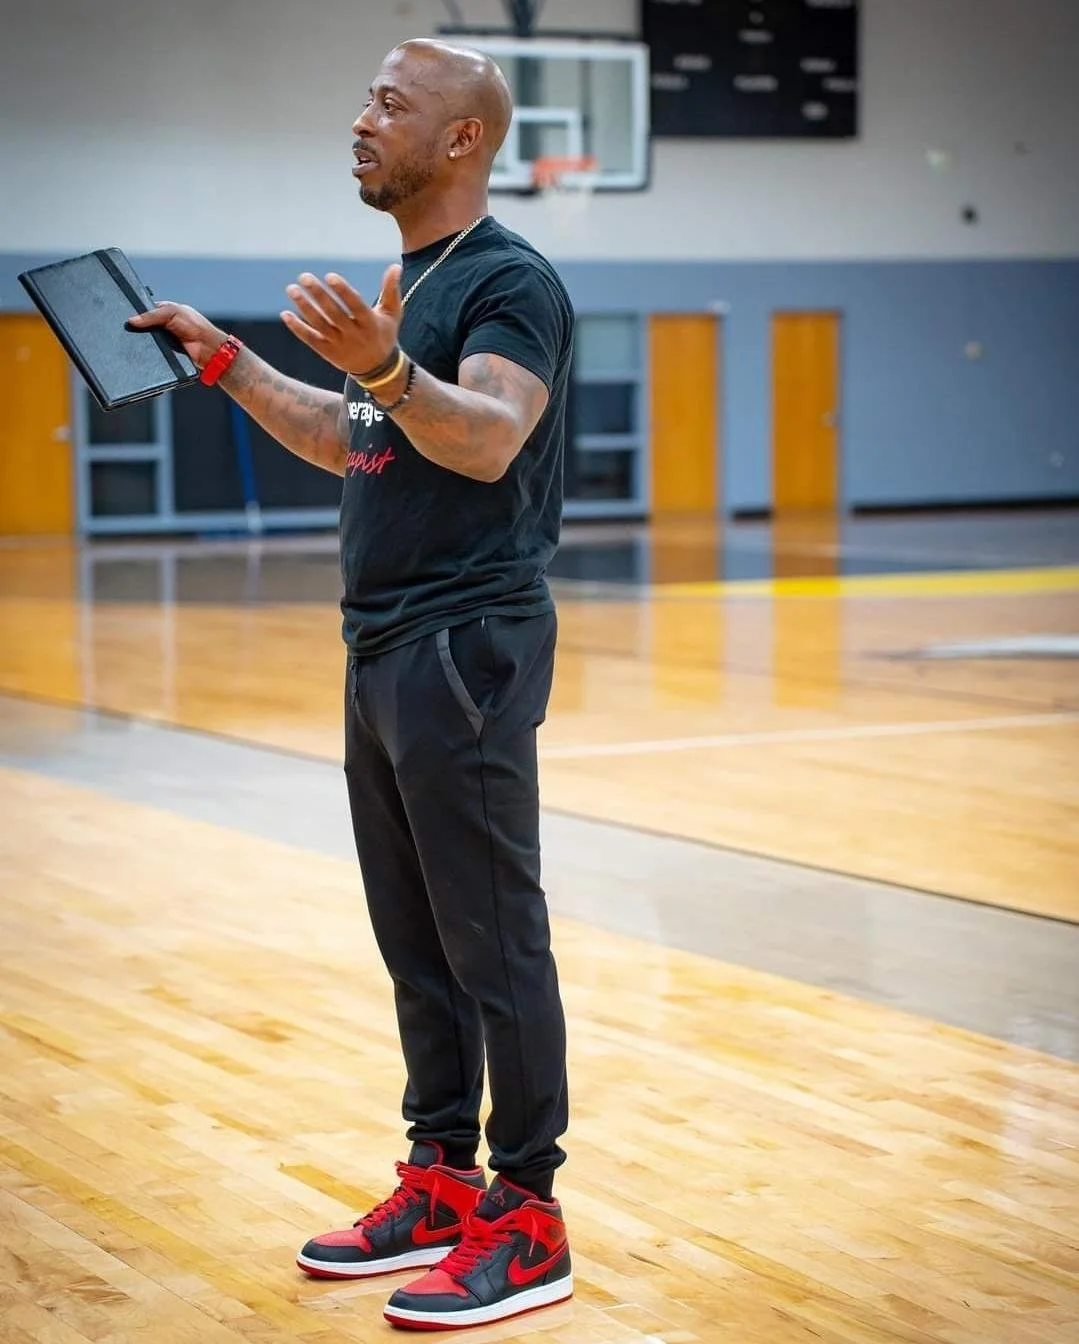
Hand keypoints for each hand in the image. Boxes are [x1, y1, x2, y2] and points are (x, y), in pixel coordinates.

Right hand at [126, 303, 227, 369]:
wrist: (207, 349)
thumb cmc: (196, 326)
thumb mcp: (172, 312)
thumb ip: (152, 315)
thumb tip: (131, 320)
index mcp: (164, 312)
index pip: (144, 312)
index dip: (136, 314)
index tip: (126, 318)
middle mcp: (162, 326)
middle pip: (143, 328)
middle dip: (138, 329)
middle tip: (131, 330)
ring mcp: (162, 340)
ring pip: (145, 341)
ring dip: (142, 342)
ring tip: (137, 341)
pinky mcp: (163, 354)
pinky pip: (151, 353)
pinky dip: (148, 353)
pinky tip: (146, 352)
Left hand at [281, 265, 401, 375]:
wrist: (377, 369)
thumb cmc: (384, 334)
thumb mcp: (392, 314)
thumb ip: (391, 290)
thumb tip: (395, 266)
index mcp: (370, 323)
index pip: (355, 305)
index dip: (343, 291)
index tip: (330, 276)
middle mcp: (354, 335)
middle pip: (333, 313)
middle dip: (318, 295)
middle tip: (304, 277)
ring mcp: (339, 345)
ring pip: (319, 325)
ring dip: (304, 307)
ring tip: (292, 289)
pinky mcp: (327, 353)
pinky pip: (310, 339)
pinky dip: (297, 328)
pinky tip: (286, 314)